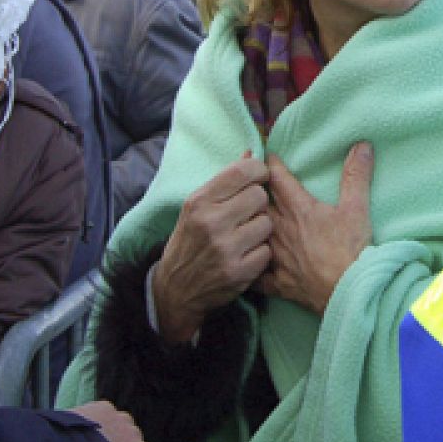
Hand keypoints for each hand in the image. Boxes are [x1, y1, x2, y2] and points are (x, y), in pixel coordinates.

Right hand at [152, 154, 272, 342]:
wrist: (176, 287)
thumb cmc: (189, 239)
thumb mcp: (196, 206)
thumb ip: (224, 182)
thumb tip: (251, 154)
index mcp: (199, 201)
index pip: (242, 172)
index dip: (258, 171)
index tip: (259, 178)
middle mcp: (211, 223)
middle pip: (259, 196)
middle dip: (258, 203)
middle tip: (248, 212)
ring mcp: (225, 249)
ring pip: (266, 224)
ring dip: (261, 229)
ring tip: (246, 235)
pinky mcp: (238, 272)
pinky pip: (266, 251)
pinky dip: (260, 253)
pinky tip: (245, 254)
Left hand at [258, 143, 373, 316]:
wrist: (347, 291)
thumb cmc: (351, 249)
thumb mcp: (357, 208)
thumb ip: (356, 175)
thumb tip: (362, 145)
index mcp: (298, 209)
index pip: (277, 179)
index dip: (269, 163)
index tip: (262, 152)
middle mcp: (280, 229)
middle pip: (257, 203)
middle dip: (251, 189)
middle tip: (245, 179)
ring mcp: (276, 256)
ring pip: (251, 234)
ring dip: (247, 223)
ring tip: (241, 215)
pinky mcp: (276, 281)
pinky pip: (254, 273)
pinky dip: (248, 265)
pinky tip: (243, 262)